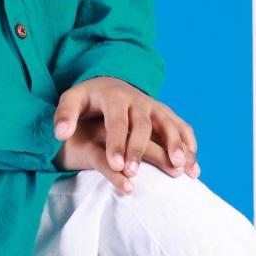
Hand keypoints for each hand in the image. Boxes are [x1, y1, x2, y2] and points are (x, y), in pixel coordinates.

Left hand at [53, 77, 198, 181]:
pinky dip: (190, 145)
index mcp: (115, 97)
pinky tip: (194, 167)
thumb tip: (61, 133)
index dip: (117, 143)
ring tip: (180, 168)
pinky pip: (182, 127)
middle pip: (143, 125)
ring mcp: (155, 106)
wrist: (111, 82)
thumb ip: (64, 115)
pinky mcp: (166, 114)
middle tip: (135, 173)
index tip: (116, 166)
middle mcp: (138, 100)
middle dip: (140, 150)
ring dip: (176, 146)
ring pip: (169, 124)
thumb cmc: (88, 99)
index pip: (117, 122)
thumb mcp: (71, 100)